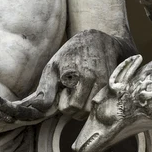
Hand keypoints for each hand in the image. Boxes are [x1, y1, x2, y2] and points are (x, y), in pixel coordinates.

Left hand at [16, 30, 133, 119]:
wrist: (98, 41)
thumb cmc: (71, 55)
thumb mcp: (53, 67)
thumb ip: (45, 90)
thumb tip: (37, 109)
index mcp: (73, 74)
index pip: (69, 107)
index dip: (64, 104)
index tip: (64, 92)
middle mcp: (91, 78)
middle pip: (82, 111)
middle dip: (75, 108)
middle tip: (73, 94)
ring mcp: (105, 81)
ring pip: (93, 110)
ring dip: (85, 107)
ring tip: (82, 94)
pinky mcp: (113, 84)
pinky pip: (103, 104)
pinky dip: (96, 103)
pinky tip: (92, 93)